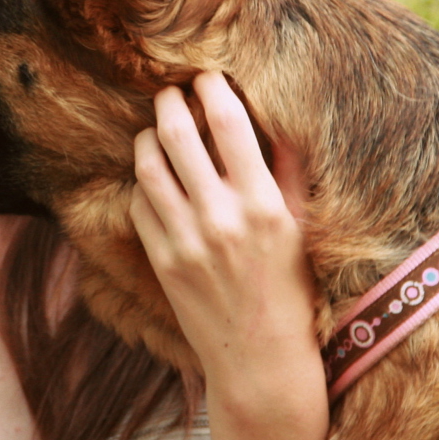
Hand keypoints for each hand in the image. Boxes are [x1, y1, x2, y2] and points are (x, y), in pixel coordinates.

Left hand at [129, 71, 315, 396]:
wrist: (260, 362)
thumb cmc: (290, 291)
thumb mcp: (301, 228)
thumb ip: (288, 172)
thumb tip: (282, 118)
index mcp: (263, 204)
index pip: (230, 123)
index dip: (214, 89)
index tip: (209, 76)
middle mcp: (221, 218)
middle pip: (178, 134)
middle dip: (170, 101)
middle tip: (172, 91)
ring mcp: (185, 240)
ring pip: (148, 165)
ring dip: (148, 136)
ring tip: (157, 129)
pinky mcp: (161, 261)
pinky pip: (137, 204)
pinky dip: (142, 183)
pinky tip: (155, 179)